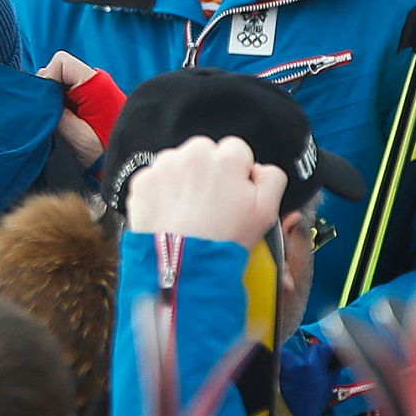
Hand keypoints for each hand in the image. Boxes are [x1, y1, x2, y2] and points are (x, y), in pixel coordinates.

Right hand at [38, 51, 123, 167]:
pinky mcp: (92, 98)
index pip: (61, 62)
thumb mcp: (75, 135)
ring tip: (61, 120)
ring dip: (54, 98)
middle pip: (59, 70)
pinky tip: (65, 120)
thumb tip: (37, 100)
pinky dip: (60, 103)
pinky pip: (67, 92)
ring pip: (61, 81)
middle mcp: (96, 80)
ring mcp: (94, 88)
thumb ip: (54, 112)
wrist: (128, 164)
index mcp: (95, 83)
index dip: (48, 78)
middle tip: (53, 115)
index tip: (47, 103)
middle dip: (49, 90)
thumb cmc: (103, 152)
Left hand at [125, 136, 286, 249]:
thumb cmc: (224, 240)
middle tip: (209, 202)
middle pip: (205, 151)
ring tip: (188, 208)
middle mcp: (194, 155)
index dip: (236, 172)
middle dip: (208, 170)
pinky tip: (170, 211)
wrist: (184, 265)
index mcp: (227, 158)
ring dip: (183, 177)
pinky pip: (155, 177)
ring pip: (178, 161)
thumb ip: (272, 178)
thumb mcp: (267, 211)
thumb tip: (259, 169)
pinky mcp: (143, 181)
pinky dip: (160, 190)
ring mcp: (165, 166)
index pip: (236, 150)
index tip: (231, 191)